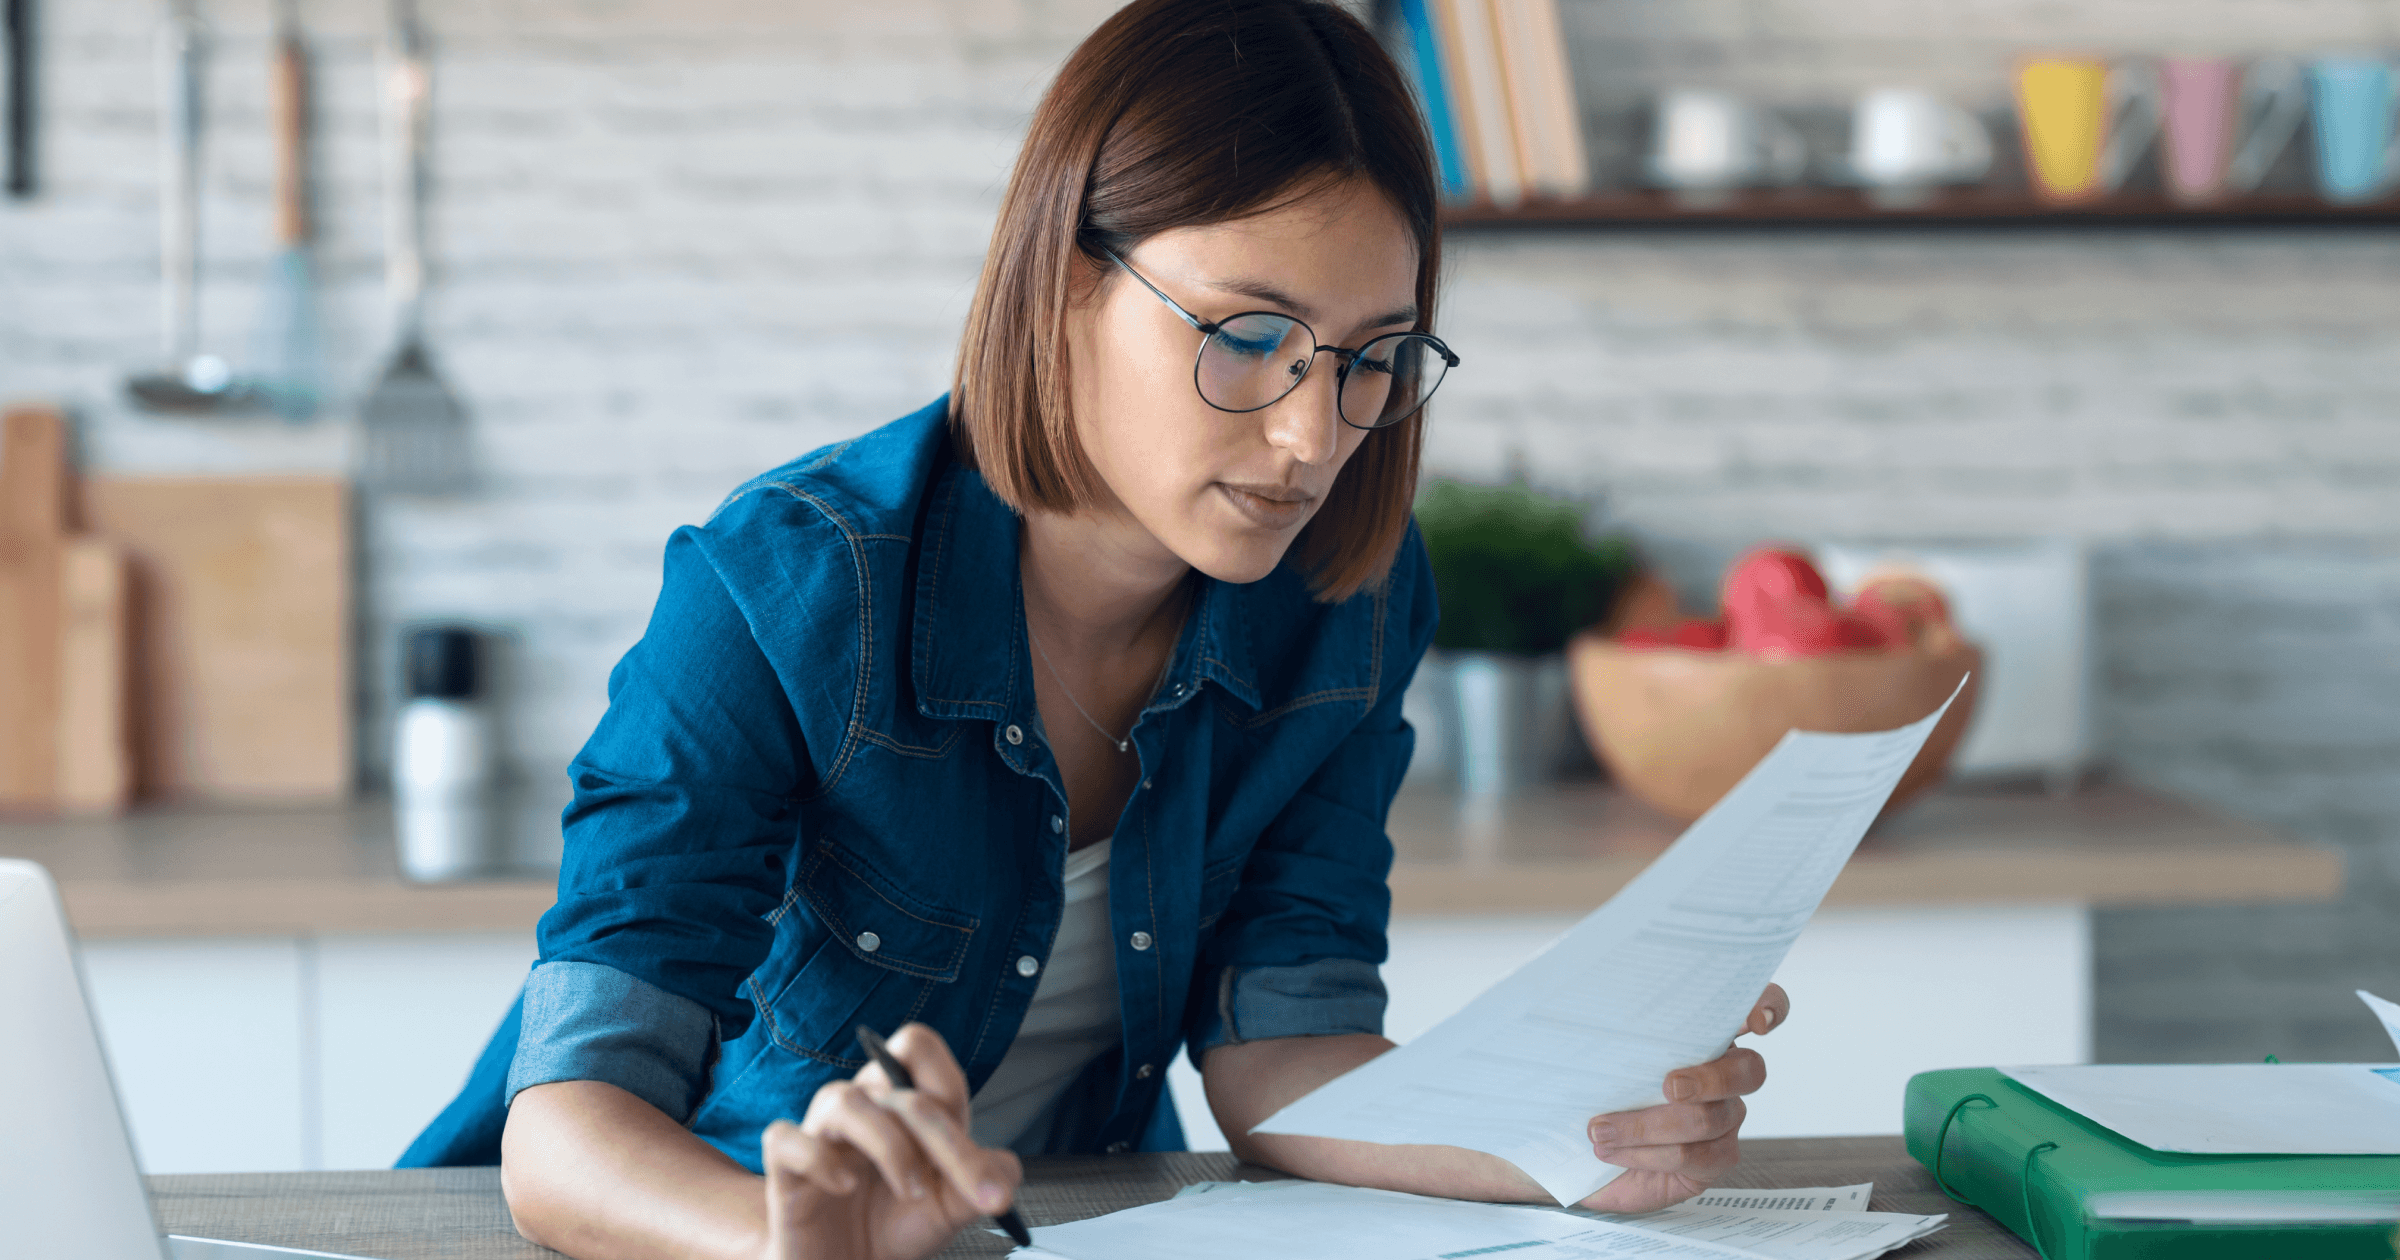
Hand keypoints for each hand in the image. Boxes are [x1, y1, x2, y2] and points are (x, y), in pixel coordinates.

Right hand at [758, 1023, 1022, 1259]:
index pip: (918, 1048)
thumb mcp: (952, 1207)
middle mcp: (862, 1109)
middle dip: (943, 1138)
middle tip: (969, 1190)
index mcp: (901, 1104)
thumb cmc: (895, 1227)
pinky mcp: (786, 1170)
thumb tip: (1006, 1171)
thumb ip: (983, 1181)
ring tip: (909, 1190)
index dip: (948, 1086)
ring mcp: (821, 1136)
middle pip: (896, 1084)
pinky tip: (844, 1187)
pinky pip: (785, 1139)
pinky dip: (818, 1159)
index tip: (969, 1147)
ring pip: (843, 1100)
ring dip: (888, 1145)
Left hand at [1575, 983, 1789, 1213]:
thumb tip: (1589, 994)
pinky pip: (1694, 1157)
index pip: (1759, 1007)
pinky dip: (1646, 1154)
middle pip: (1748, 1070)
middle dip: (1710, 1078)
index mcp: (1705, 1033)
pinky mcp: (1714, 1159)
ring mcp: (1725, 1118)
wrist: (1576, 1146)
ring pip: (1708, 1119)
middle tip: (1669, 1086)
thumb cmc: (1592, 1087)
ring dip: (1646, 1125)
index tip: (1755, 1021)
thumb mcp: (1595, 1047)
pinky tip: (1612, 1150)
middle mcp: (1724, 1073)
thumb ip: (1611, 1022)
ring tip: (1600, 1129)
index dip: (1769, 1008)